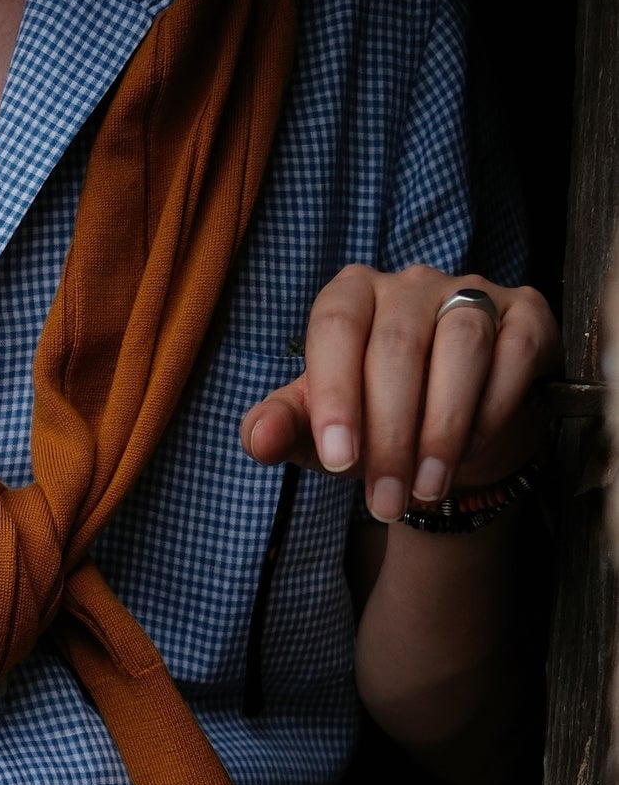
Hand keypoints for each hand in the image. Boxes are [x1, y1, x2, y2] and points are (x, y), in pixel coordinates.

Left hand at [239, 265, 560, 517]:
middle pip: (398, 344)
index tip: (339, 461)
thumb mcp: (321, 430)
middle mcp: (409, 284)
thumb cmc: (375, 422)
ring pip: (461, 343)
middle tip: (386, 500)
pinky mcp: (525, 314)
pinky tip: (471, 451)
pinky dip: (493, 408)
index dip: (336, 394)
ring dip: (443, 427)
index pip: (335, 327)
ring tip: (427, 488)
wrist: (451, 436)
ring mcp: (472, 292)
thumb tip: (258, 438)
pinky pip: (514, 352)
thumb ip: (281, 429)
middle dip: (391, 434)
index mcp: (351, 296)